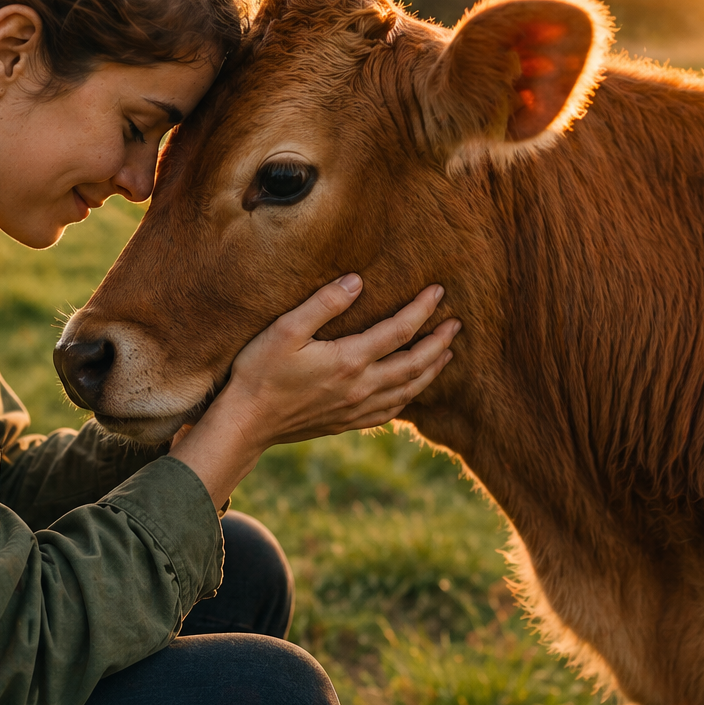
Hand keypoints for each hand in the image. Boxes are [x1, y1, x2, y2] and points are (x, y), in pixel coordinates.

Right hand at [169, 275, 459, 506]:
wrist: (246, 423)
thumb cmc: (259, 372)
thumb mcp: (285, 329)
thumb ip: (324, 304)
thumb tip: (358, 281)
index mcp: (349, 360)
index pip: (399, 330)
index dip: (422, 309)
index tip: (439, 291)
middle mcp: (360, 387)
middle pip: (414, 364)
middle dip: (439, 342)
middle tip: (457, 324)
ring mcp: (356, 408)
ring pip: (408, 390)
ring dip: (431, 370)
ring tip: (447, 355)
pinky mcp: (346, 423)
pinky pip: (390, 412)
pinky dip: (409, 397)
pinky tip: (411, 390)